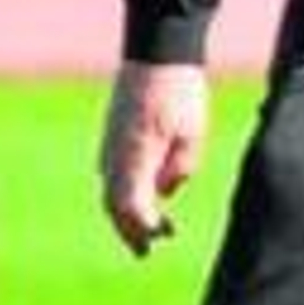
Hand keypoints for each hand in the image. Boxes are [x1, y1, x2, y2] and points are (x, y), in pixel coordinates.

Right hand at [100, 60, 210, 255]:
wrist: (157, 52)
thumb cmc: (179, 91)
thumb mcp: (192, 133)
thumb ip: (181, 168)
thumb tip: (165, 193)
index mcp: (135, 156)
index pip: (130, 207)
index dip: (142, 228)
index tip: (159, 239)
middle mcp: (115, 155)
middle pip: (115, 206)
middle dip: (130, 230)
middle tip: (147, 251)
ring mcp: (110, 145)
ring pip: (112, 192)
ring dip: (127, 215)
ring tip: (149, 233)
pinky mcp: (113, 137)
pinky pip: (113, 176)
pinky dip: (124, 194)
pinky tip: (144, 200)